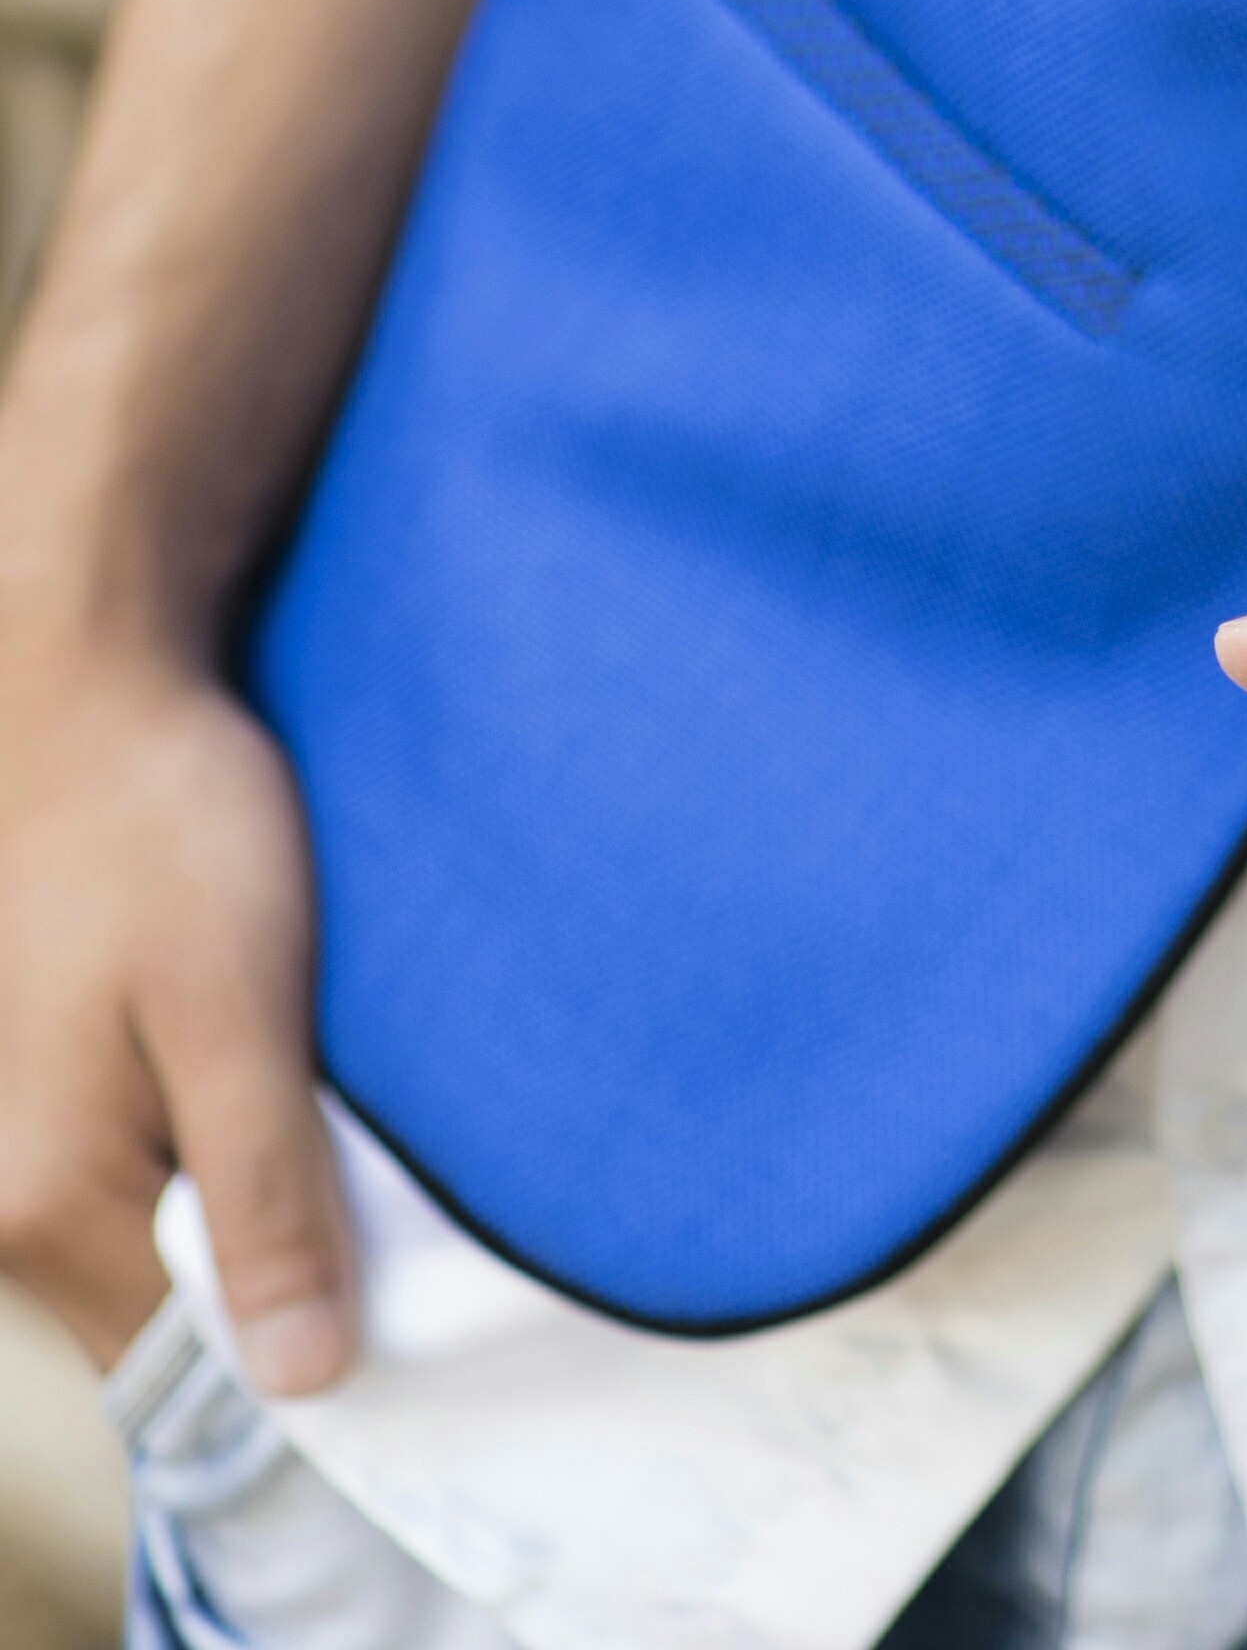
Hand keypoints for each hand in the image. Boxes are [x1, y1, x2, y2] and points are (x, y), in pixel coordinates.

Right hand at [0, 622, 351, 1380]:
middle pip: (157, 1317)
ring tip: (313, 1115)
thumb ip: (264, 1194)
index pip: (179, 1368)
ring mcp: (10, 1148)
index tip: (386, 1294)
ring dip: (240, 1210)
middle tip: (367, 1186)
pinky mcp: (39, 1093)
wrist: (86, 689)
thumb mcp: (239, 1008)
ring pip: (148, 1246)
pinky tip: (262, 1084)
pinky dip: (206, 1157)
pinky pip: (133, 1181)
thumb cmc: (162, 825)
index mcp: (37, 1204)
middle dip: (268, 1276)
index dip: (290, 1349)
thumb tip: (297, 1380)